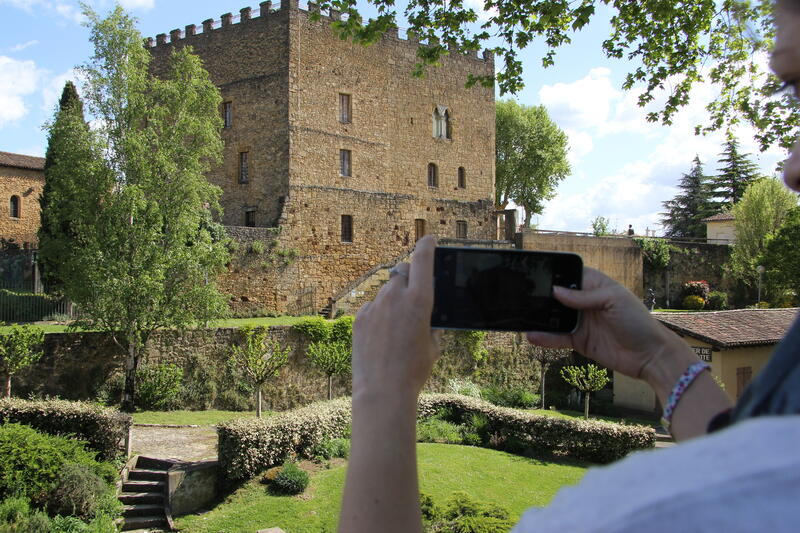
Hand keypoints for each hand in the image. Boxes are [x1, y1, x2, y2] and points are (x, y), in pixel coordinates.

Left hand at [351, 235, 441, 400]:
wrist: (383, 390)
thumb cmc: (414, 370)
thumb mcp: (433, 344)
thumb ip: (430, 322)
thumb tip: (425, 315)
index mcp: (420, 300)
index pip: (422, 259)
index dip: (426, 245)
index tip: (428, 239)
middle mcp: (395, 296)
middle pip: (401, 270)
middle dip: (408, 274)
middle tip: (412, 289)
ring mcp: (375, 305)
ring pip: (386, 291)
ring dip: (393, 299)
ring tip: (397, 326)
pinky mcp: (360, 317)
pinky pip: (372, 307)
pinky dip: (379, 314)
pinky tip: (382, 336)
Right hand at [526, 267, 692, 380]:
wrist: (649, 356)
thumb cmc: (637, 321)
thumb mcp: (614, 300)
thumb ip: (585, 296)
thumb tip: (556, 291)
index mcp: (595, 286)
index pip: (569, 275)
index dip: (554, 274)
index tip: (535, 273)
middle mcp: (585, 302)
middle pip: (558, 297)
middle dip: (542, 296)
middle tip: (522, 295)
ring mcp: (580, 322)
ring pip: (554, 317)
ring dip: (540, 317)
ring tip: (522, 315)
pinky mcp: (578, 341)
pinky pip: (557, 337)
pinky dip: (545, 337)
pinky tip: (532, 335)